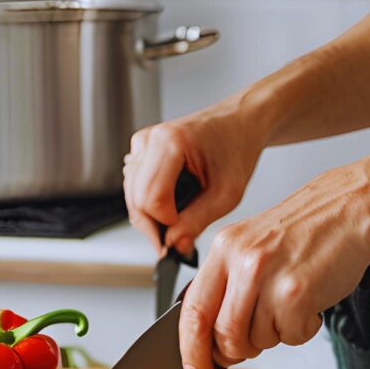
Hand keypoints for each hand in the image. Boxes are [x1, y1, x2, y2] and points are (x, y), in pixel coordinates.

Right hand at [123, 96, 268, 256]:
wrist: (238, 122)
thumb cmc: (236, 148)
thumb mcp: (228, 192)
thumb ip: (198, 221)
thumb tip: (174, 246)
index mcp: (171, 142)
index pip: (152, 199)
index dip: (164, 226)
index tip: (180, 240)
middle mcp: (150, 140)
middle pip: (136, 200)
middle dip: (154, 227)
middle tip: (175, 244)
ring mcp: (141, 144)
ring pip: (131, 197)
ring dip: (150, 218)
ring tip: (176, 225)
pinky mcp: (139, 151)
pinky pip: (133, 188)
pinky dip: (147, 205)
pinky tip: (169, 208)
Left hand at [179, 157, 369, 368]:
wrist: (349, 209)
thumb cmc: (302, 230)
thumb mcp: (250, 245)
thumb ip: (225, 286)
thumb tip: (208, 338)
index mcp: (224, 249)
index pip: (193, 311)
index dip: (190, 350)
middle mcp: (243, 262)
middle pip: (224, 334)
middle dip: (237, 350)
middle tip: (253, 340)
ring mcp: (270, 278)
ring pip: (257, 340)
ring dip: (274, 335)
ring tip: (288, 305)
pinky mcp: (298, 294)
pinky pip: (290, 337)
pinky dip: (301, 331)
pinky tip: (308, 305)